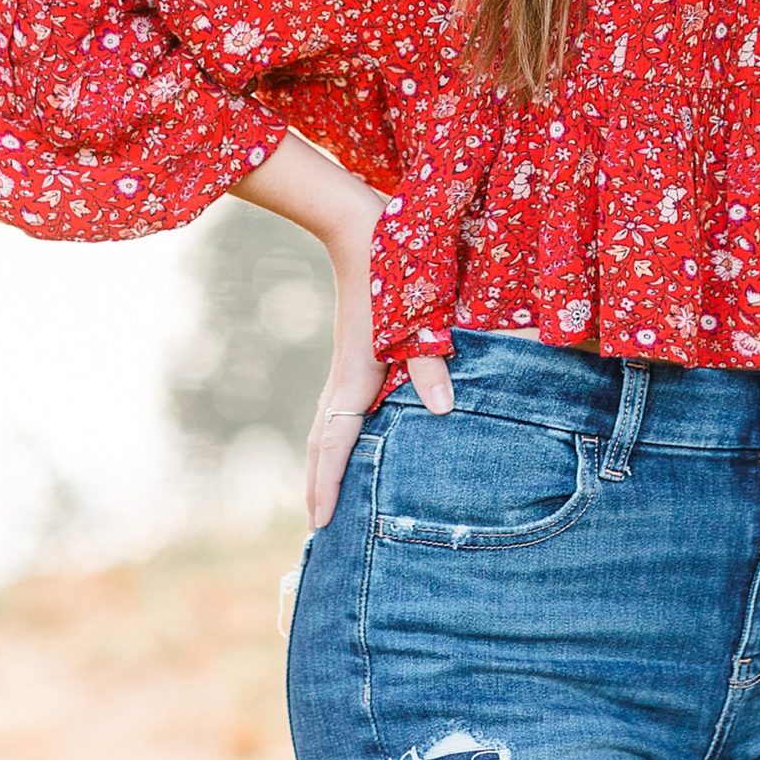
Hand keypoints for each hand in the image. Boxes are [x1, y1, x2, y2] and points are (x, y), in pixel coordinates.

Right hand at [307, 212, 454, 529]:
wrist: (361, 230)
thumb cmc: (395, 271)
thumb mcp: (419, 316)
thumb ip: (431, 363)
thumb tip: (443, 411)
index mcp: (356, 378)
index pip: (335, 445)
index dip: (327, 486)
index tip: (320, 525)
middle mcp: (343, 380)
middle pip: (321, 445)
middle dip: (317, 486)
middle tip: (317, 529)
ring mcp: (344, 369)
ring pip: (324, 428)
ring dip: (320, 465)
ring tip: (323, 496)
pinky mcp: (353, 357)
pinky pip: (334, 411)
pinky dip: (331, 439)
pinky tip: (346, 441)